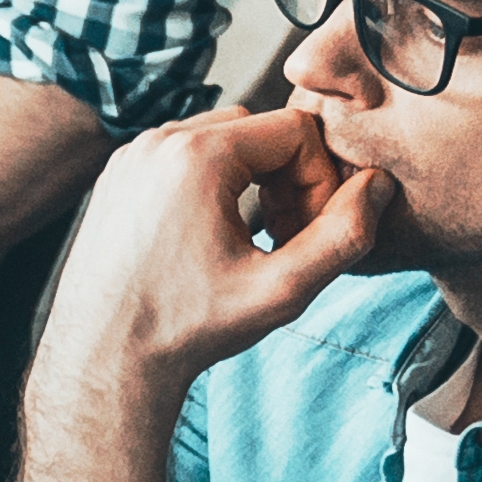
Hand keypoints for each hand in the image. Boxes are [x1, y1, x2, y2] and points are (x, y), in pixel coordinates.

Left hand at [39, 106, 388, 408]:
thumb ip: (344, 235)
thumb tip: (377, 186)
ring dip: (252, 178)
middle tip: (281, 238)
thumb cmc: (189, 327)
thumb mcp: (282, 290)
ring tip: (251, 240)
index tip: (304, 232)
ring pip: (222, 138)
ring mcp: (131, 154)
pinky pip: (184, 154)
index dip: (319, 179)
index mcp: (196, 155)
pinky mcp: (117, 174)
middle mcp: (156, 140)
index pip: (297, 128)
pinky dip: (212, 182)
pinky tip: (213, 237)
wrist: (104, 354)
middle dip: (288, 176)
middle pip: (259, 128)